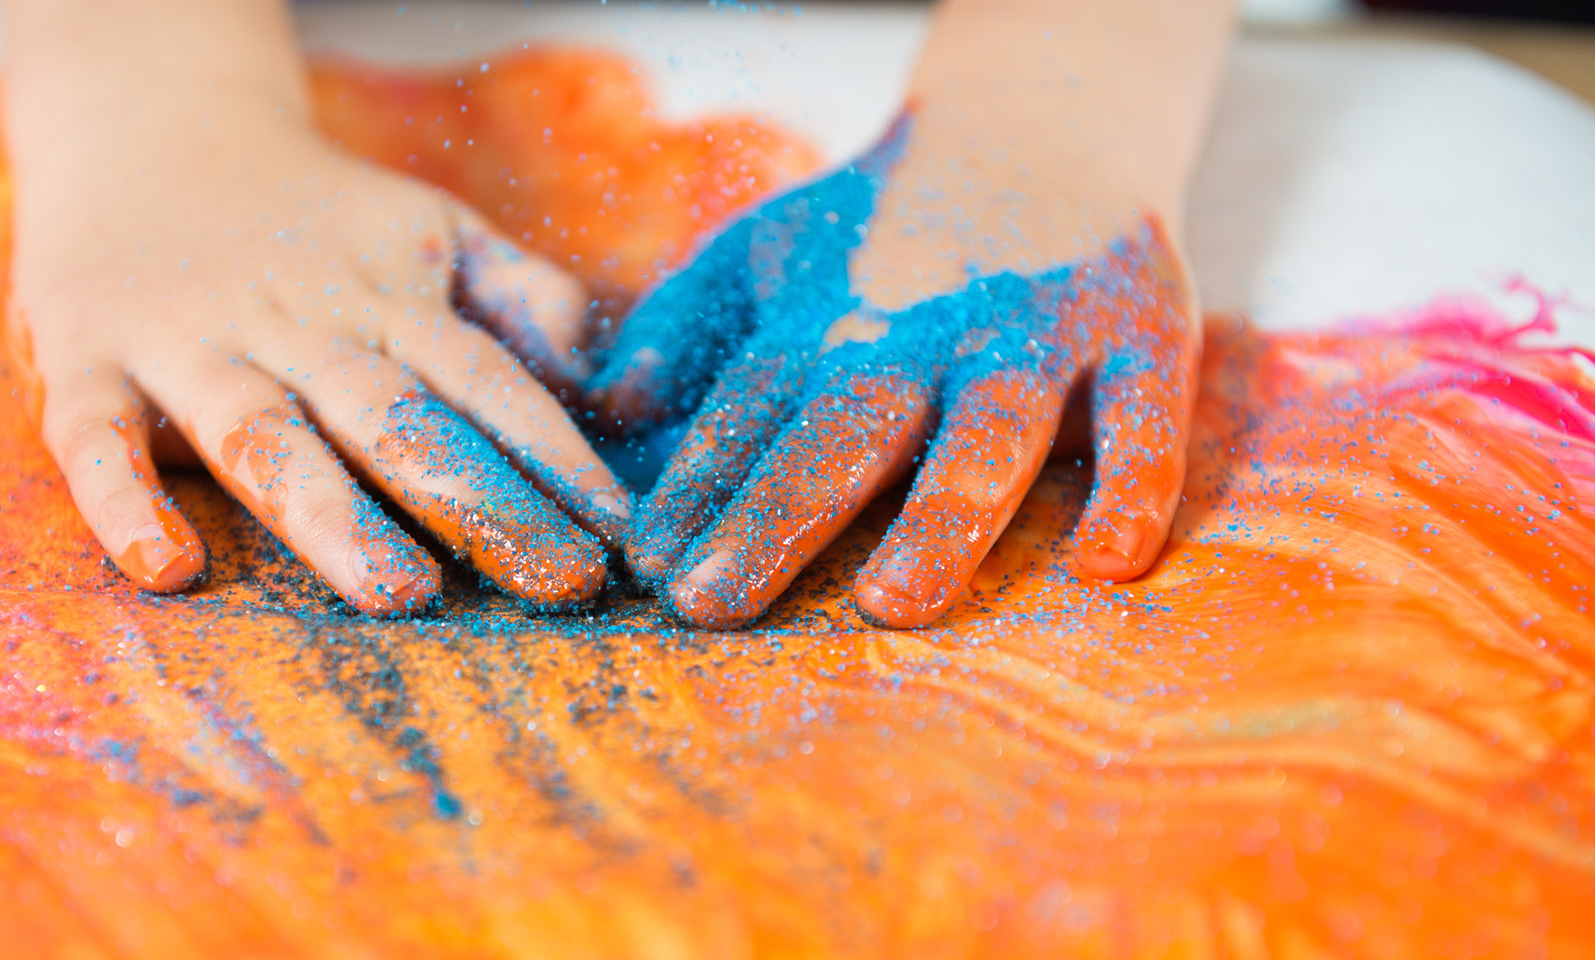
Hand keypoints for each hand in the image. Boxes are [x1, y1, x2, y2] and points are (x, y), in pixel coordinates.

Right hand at [7, 101, 629, 614]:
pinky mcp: (86, 363)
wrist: (143, 130)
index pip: (487, 382)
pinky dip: (124, 500)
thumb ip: (521, 296)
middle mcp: (299, 328)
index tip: (622, 532)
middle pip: (396, 418)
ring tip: (398, 592)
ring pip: (265, 435)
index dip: (556, 453)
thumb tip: (599, 377)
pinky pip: (96, 439)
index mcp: (388, 303)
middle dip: (480, 498)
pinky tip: (169, 568)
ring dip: (331, 513)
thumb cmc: (313, 215)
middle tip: (557, 579)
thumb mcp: (430, 229)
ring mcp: (189, 346)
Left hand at [588, 114, 1199, 629]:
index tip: (647, 568)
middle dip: (777, 513)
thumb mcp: (766, 249)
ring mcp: (1039, 331)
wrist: (1043, 121)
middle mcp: (929, 327)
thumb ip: (685, 323)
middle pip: (848, 428)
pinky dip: (1134, 483)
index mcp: (831, 317)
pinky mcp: (1144, 330)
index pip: (751, 410)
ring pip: (991, 431)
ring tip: (892, 602)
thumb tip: (612, 404)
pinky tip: (1106, 564)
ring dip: (942, 515)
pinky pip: (1146, 417)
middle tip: (712, 602)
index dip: (696, 486)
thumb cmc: (881, 228)